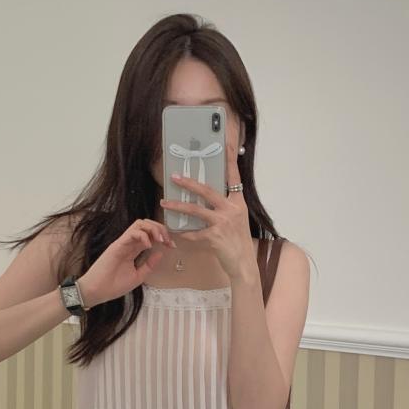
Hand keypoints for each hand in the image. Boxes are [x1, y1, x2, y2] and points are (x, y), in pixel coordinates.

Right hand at [79, 221, 171, 306]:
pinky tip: (148, 245)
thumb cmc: (113, 286)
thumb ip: (149, 265)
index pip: (150, 234)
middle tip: (168, 241)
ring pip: (139, 224)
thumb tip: (161, 253)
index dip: (163, 236)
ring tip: (160, 240)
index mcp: (134, 250)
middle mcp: (129, 243)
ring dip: (153, 229)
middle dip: (160, 229)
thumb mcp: (138, 276)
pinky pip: (131, 233)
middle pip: (146, 224)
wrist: (97, 291)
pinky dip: (143, 236)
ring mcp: (123, 243)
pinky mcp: (117, 245)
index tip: (172, 246)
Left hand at [161, 163, 258, 291]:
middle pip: (207, 191)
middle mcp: (231, 210)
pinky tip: (175, 232)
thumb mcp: (237, 219)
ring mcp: (223, 224)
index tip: (226, 144)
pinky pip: (193, 233)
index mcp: (238, 203)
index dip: (230, 160)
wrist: (244, 264)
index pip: (234, 177)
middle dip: (189, 183)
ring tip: (164, 203)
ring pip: (195, 210)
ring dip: (178, 206)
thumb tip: (207, 197)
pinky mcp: (214, 238)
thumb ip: (225, 207)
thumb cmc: (238, 242)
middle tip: (174, 177)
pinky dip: (183, 233)